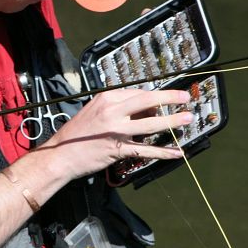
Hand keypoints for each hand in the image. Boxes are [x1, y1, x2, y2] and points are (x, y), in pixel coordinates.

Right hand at [38, 88, 192, 181]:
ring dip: (172, 121)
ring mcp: (116, 131)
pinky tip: (177, 152)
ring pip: (150, 124)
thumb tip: (143, 109)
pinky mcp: (118, 149)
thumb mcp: (94, 111)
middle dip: (170, 97)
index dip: (154, 96)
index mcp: (106, 98)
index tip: (166, 98)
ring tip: (187, 119)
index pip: (137, 92)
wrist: (60, 155)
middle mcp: (112, 111)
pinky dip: (164, 152)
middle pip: (147, 100)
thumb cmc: (76, 134)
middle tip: (186, 97)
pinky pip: (146, 150)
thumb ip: (117, 108)